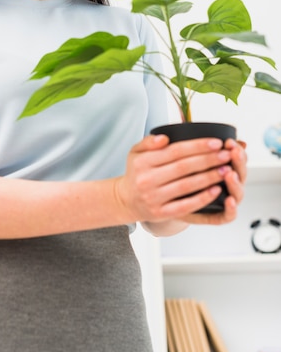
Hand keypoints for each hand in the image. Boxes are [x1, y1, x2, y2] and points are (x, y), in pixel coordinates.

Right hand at [115, 134, 244, 224]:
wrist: (126, 200)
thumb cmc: (136, 172)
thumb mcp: (135, 152)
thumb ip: (149, 142)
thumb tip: (165, 138)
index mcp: (143, 162)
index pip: (174, 151)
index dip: (197, 146)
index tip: (216, 142)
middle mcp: (147, 179)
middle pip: (183, 167)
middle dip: (208, 160)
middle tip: (226, 155)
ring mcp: (154, 198)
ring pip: (187, 186)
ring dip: (209, 177)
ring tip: (226, 170)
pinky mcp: (161, 213)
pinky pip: (185, 205)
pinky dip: (202, 198)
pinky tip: (216, 190)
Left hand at [180, 137, 246, 225]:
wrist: (167, 202)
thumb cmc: (176, 177)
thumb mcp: (180, 159)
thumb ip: (187, 147)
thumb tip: (188, 134)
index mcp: (222, 167)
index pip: (236, 156)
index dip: (235, 149)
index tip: (229, 141)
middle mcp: (227, 184)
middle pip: (240, 172)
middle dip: (238, 162)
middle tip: (233, 153)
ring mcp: (223, 200)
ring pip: (237, 193)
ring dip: (235, 183)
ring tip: (230, 174)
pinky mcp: (217, 216)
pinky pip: (227, 215)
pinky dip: (231, 209)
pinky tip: (229, 201)